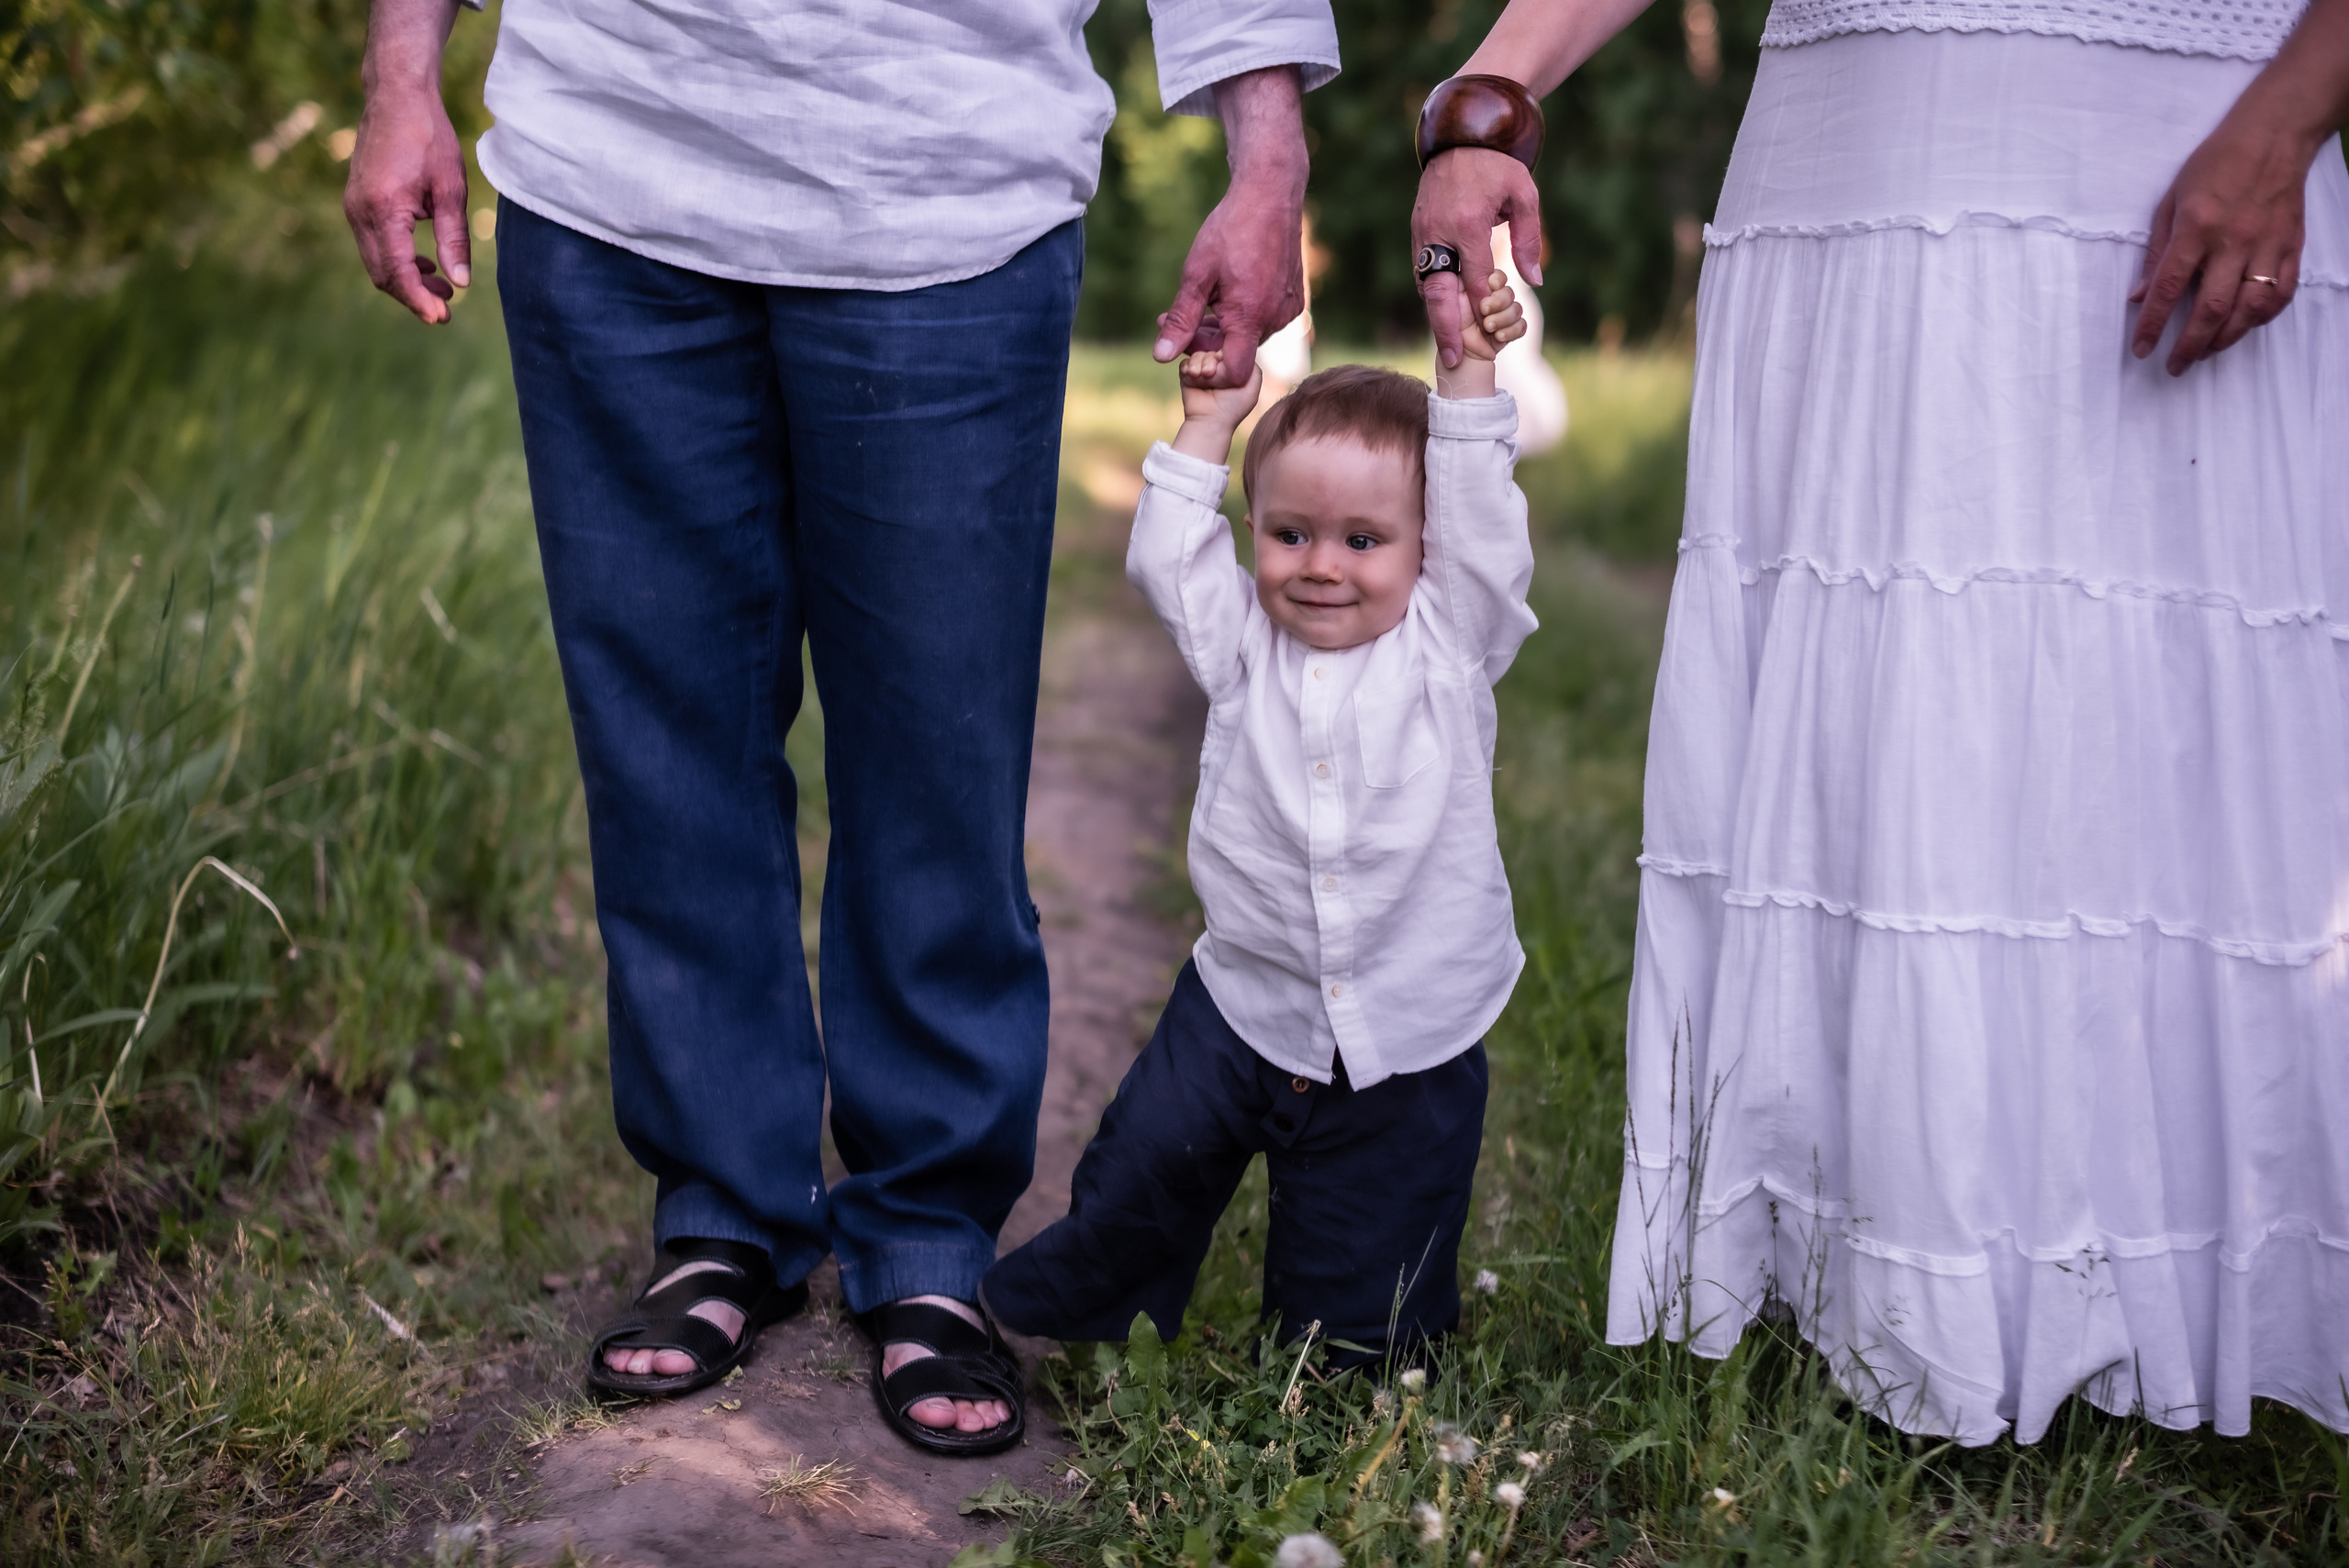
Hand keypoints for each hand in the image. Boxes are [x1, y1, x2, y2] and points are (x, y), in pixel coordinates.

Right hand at [345, 0, 470, 323]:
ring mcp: (353, 207)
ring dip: (406, 280)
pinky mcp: (356, 203)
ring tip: (444, 286)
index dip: (419, 300)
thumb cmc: (429, 138)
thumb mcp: (451, 189)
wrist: (397, 97)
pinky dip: (397, 261)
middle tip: (448, 307)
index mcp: (384, 209)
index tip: (443, 317)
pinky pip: (373, 245)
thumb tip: (461, 283)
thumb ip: (454, 239)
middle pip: (383, 275)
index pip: (398, 271)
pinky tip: (425, 263)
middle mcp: (360, 211)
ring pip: (376, 263)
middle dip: (414, 296)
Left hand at [1155, 67, 1309, 389]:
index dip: (1210, 373)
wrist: (1270, 195)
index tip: (1188, 353)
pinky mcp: (1293, 298)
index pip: (1234, 373)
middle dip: (1206, 341)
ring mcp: (1288, 309)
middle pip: (1238, 352)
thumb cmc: (1230, 231)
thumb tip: (1160, 357)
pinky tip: (1228, 288)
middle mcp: (1275, 319)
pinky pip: (1264, 319)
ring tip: (1201, 298)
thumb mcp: (1196, 276)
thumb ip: (1180, 320)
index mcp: (1250, 317)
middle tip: (1177, 317)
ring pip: (1250, 335)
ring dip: (1223, 327)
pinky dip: (1243, 314)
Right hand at [1171, 351, 1263, 463]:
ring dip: (1198, 363)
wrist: (1210, 421)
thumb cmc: (1234, 406)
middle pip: (1211, 349)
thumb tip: (1240, 349)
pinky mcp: (1188, 376)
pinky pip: (1184, 362)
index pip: (1227, 347)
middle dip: (1209, 359)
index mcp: (1232, 367)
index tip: (1223, 364)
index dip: (1224, 353)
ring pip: (1197, 354)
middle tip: (1209, 373)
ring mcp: (1202, 370)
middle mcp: (1218, 367)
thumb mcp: (1252, 384)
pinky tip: (1192, 376)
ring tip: (1200, 376)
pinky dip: (1187, 367)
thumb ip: (1252, 364)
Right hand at [1414, 147, 1543, 368]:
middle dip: (1446, 330)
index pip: (1475, 280)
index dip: (1484, 309)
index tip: (1492, 333)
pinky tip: (1441, 314)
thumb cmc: (1498, 165)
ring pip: (1425, 286)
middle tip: (1452, 360)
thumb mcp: (1524, 195)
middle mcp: (1439, 232)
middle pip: (1439, 293)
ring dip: (1435, 317)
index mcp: (1469, 224)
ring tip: (1446, 345)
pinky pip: (1421, 271)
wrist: (1461, 135)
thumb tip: (1535, 281)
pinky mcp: (1416, 231)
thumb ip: (1529, 239)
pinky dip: (1431, 295)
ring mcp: (1423, 233)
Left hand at [1436, 272, 1523, 399]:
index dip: (1497, 281)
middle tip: (1483, 311)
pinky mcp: (1508, 330)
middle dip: (1499, 302)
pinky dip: (1511, 331)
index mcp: (1479, 287)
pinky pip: (1522, 326)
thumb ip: (1468, 287)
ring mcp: (1502, 315)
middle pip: (1509, 292)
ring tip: (1487, 328)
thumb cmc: (1447, 323)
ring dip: (1503, 319)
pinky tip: (1498, 337)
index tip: (1490, 286)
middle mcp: (1493, 299)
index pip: (1498, 277)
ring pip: (1517, 309)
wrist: (1452, 354)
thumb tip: (1487, 281)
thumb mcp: (1450, 300)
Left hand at [2128, 112, 2318, 373]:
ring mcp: (2267, 245)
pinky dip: (2262, 317)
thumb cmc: (2215, 164)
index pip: (2169, 287)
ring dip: (2226, 337)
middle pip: (2212, 307)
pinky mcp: (2291, 245)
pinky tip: (2245, 326)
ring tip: (2206, 351)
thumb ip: (2157, 251)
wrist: (2273, 135)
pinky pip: (2281, 293)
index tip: (2141, 349)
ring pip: (2250, 308)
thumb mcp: (2172, 200)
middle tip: (2175, 365)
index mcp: (2197, 227)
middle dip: (2191, 344)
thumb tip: (2139, 295)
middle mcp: (2234, 240)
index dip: (2153, 324)